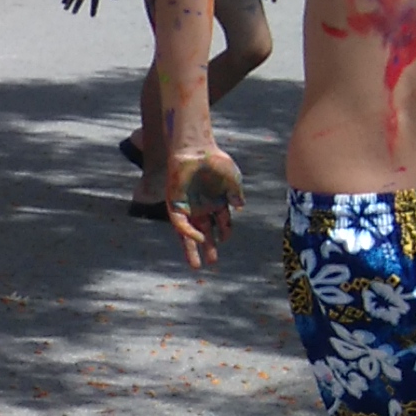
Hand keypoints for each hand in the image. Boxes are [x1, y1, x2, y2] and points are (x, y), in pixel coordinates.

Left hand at [162, 145, 244, 269]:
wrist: (196, 150)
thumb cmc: (215, 161)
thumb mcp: (232, 179)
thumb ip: (237, 194)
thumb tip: (240, 207)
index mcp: (217, 203)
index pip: (221, 224)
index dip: (224, 232)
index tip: (225, 238)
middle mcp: (202, 208)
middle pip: (205, 233)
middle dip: (209, 248)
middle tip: (211, 263)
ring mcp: (188, 207)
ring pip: (190, 234)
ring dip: (193, 250)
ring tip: (196, 266)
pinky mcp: (175, 205)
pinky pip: (181, 224)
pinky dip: (189, 233)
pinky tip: (198, 238)